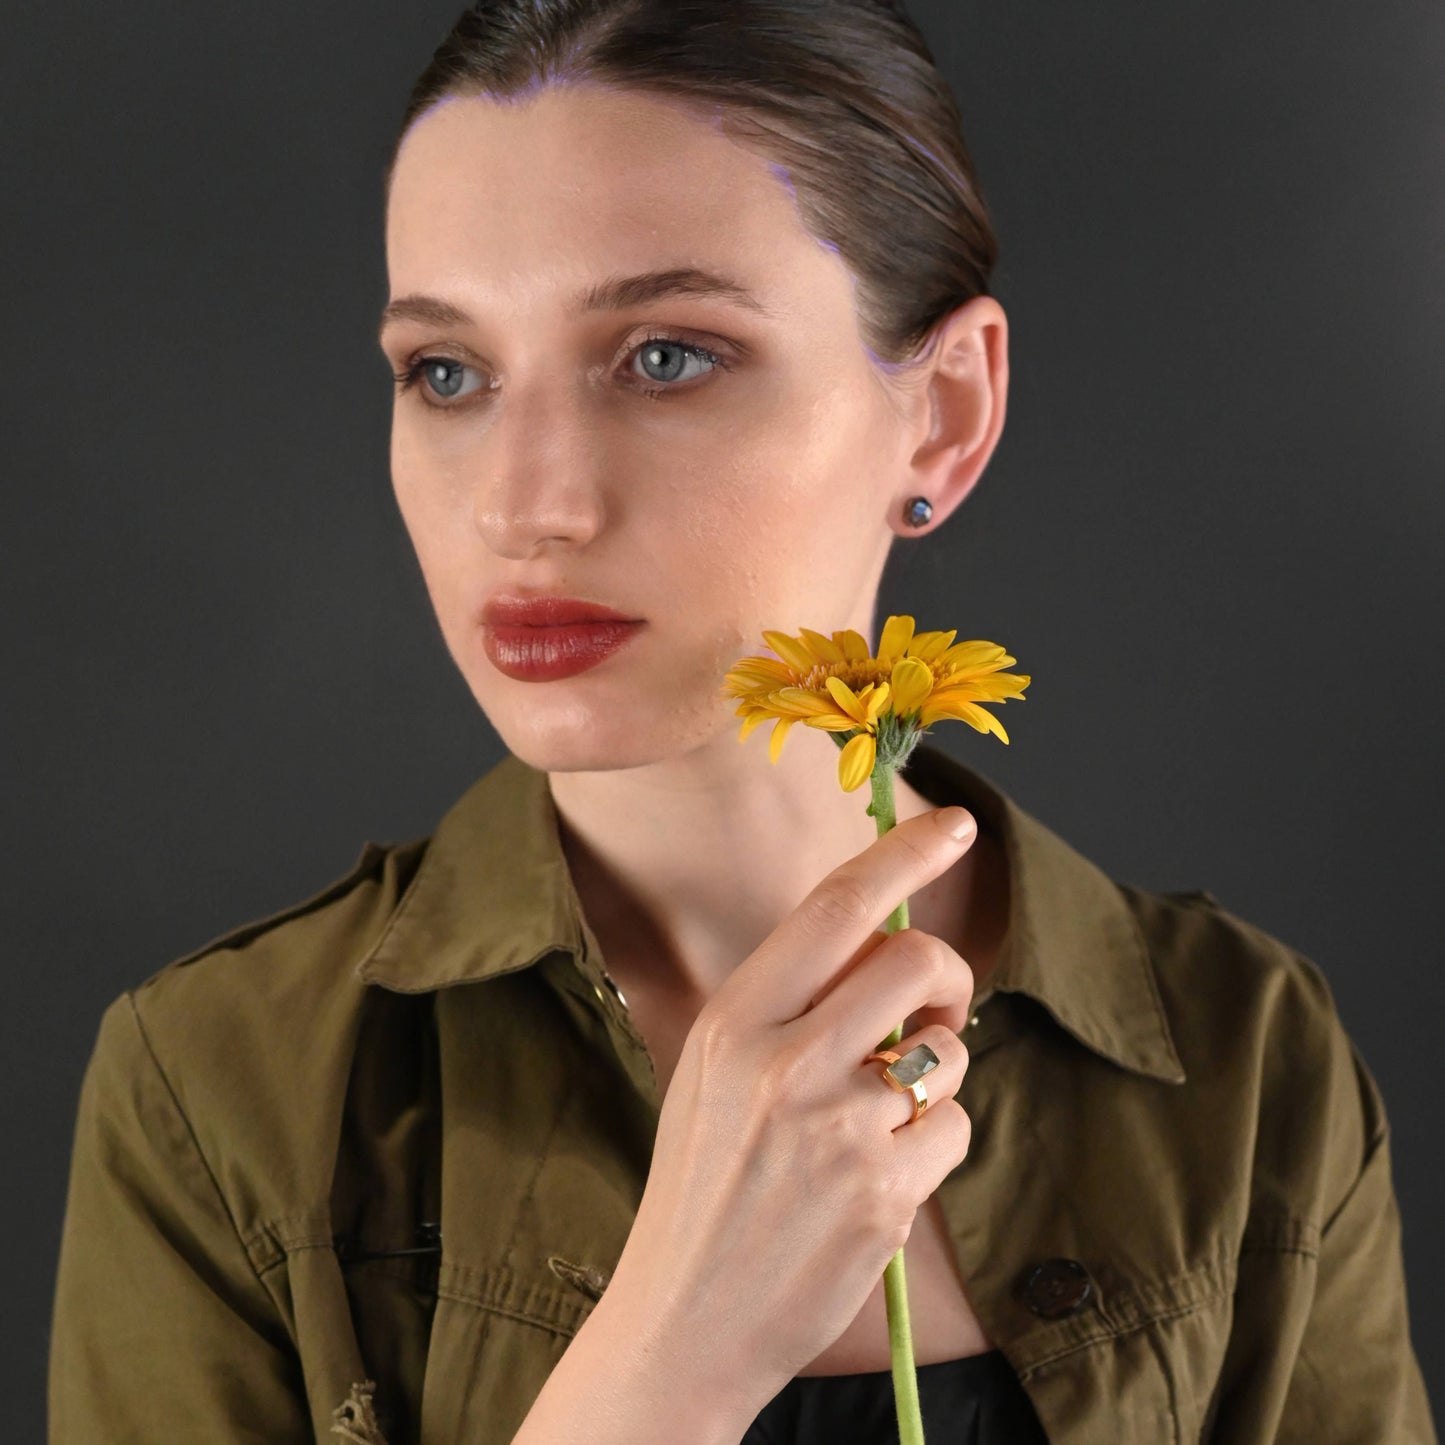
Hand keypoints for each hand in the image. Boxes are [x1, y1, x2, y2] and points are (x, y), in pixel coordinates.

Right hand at [603, 805, 978, 1415]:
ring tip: (878, 1120)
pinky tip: (879, 1178)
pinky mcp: (883, 1198)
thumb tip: (889, 949)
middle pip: (916, 963)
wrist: (683, 1321)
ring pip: (949, 1052)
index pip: (834, 908)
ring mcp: (836, 1133)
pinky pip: (956, 1129)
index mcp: (734, 1022)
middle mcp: (784, 1064)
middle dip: (947, 974)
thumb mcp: (716, 1075)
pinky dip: (934, 1144)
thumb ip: (791, 1009)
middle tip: (934, 1006)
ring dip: (935, 1075)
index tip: (958, 825)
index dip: (904, 855)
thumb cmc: (704, 1186)